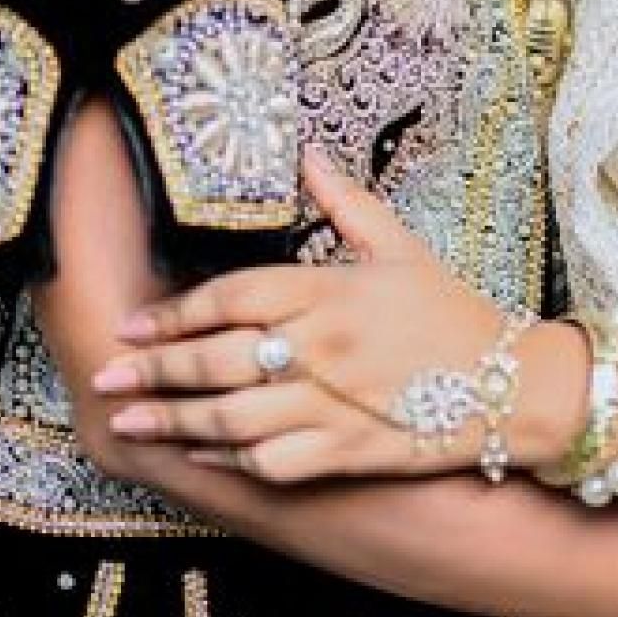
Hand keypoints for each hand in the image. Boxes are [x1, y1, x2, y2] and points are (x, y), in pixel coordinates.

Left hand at [90, 148, 514, 481]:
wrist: (513, 384)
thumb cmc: (452, 311)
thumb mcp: (401, 246)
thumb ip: (344, 201)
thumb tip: (304, 154)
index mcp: (330, 292)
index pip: (233, 297)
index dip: (177, 312)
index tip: (136, 322)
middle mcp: (323, 349)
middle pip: (218, 359)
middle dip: (154, 369)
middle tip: (105, 375)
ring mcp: (334, 405)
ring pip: (234, 416)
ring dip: (174, 420)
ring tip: (128, 422)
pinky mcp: (348, 452)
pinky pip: (272, 462)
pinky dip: (229, 460)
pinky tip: (198, 454)